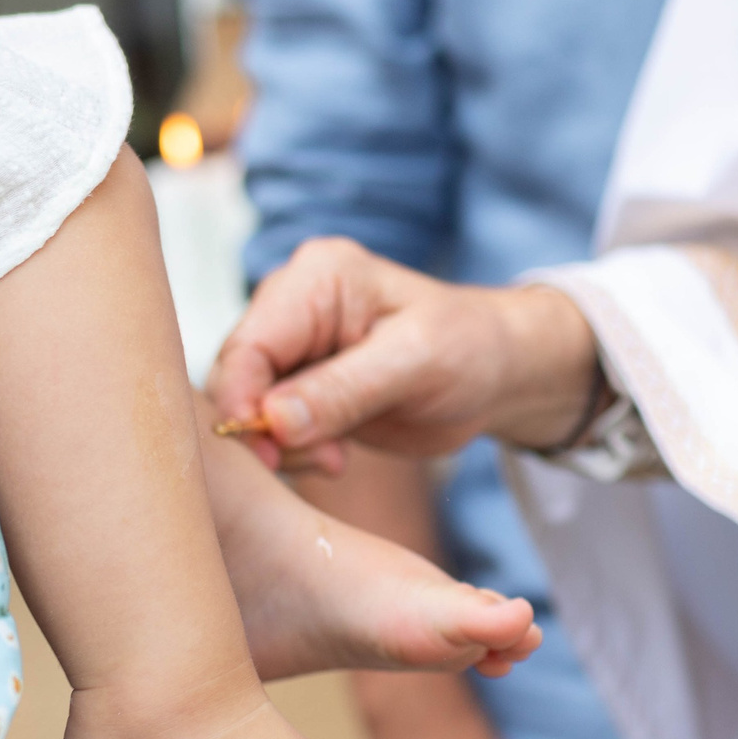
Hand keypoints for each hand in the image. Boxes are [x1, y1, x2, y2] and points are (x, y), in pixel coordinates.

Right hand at [207, 238, 599, 468]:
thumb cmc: (471, 348)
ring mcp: (296, 351)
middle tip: (318, 459)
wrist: (500, 374)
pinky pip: (271, 428)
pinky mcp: (303, 390)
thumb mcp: (417, 362)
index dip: (243, 399)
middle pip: (237, 375)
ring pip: (249, 407)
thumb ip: (344, 389)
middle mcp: (294, 308)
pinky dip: (293, 452)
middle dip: (262, 428)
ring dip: (280, 446)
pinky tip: (335, 458)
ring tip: (334, 459)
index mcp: (316, 278)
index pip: (250, 341)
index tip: (265, 449)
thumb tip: (273, 421)